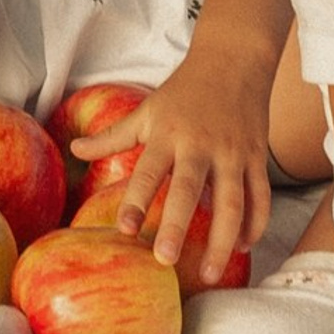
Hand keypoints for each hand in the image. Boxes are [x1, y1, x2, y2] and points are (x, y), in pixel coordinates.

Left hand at [72, 49, 272, 285]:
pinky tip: (243, 248)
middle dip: (179, 225)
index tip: (126, 230)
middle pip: (190, 190)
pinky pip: (260, 196)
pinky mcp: (257, 157)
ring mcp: (233, 152)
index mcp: (169, 134)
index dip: (137, 200)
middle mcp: (201, 145)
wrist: (235, 59)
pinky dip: (255, 224)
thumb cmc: (185, 89)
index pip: (149, 170)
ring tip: (211, 274)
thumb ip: (112, 136)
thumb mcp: (147, 109)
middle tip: (166, 261)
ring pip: (233, 201)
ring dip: (223, 239)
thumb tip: (73, 150)